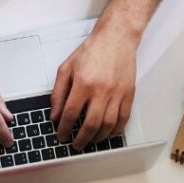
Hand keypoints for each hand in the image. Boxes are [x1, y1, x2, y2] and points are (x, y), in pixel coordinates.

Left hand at [51, 27, 136, 150]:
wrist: (117, 38)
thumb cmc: (92, 51)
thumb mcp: (66, 68)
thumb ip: (58, 93)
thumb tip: (54, 114)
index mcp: (83, 83)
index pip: (71, 113)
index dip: (64, 128)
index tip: (61, 135)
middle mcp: (101, 90)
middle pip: (91, 124)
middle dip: (81, 138)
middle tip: (75, 144)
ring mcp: (117, 93)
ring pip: (108, 125)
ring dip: (98, 138)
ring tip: (90, 141)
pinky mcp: (129, 93)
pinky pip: (124, 118)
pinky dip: (116, 130)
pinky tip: (108, 134)